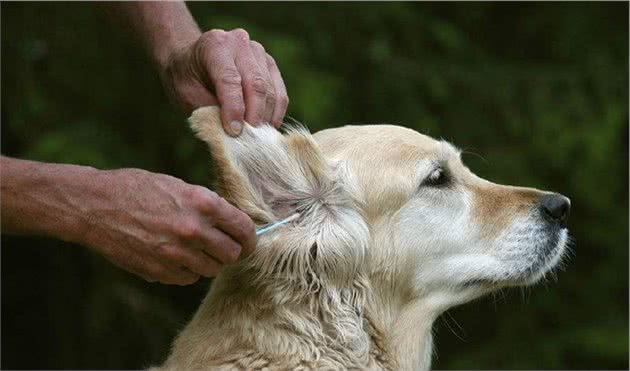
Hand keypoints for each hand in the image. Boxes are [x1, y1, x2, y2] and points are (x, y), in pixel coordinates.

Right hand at [82, 168, 255, 284]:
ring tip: (195, 249)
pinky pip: (188, 279)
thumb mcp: (179, 186)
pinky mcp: (160, 271)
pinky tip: (176, 257)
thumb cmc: (136, 189)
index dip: (250, 237)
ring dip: (209, 262)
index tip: (247, 240)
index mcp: (203, 204)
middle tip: (223, 247)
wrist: (95, 206)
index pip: (245, 229)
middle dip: (231, 251)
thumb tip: (231, 223)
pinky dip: (187, 271)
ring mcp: (177, 254)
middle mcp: (194, 231)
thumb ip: (207, 206)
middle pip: (233, 254)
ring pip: (211, 270)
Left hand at [160, 28, 288, 135]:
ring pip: (271, 90)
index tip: (234, 132)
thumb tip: (235, 133)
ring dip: (266, 117)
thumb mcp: (187, 94)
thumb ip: (209, 110)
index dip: (234, 109)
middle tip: (251, 140)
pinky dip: (276, 113)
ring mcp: (259, 52)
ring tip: (258, 137)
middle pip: (255, 84)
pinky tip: (268, 127)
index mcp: (215, 45)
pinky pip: (280, 92)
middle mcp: (240, 43)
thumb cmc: (187, 79)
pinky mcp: (270, 65)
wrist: (192, 60)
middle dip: (254, 116)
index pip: (229, 79)